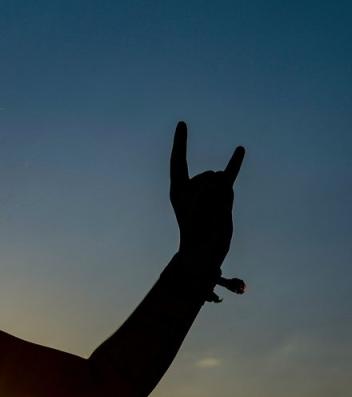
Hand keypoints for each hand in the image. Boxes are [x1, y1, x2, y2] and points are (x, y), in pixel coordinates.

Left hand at [170, 121, 245, 269]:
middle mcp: (192, 185)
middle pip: (206, 178)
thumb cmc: (196, 233)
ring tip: (214, 215)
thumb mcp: (197, 214)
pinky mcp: (222, 194)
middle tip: (204, 217)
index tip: (182, 123)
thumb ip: (208, 193)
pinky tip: (240, 148)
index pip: (179, 160)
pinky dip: (235, 161)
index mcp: (178, 189)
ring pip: (220, 181)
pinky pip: (231, 174)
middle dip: (210, 195)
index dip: (181, 142)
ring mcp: (208, 188)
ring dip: (221, 198)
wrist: (205, 250)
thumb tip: (219, 179)